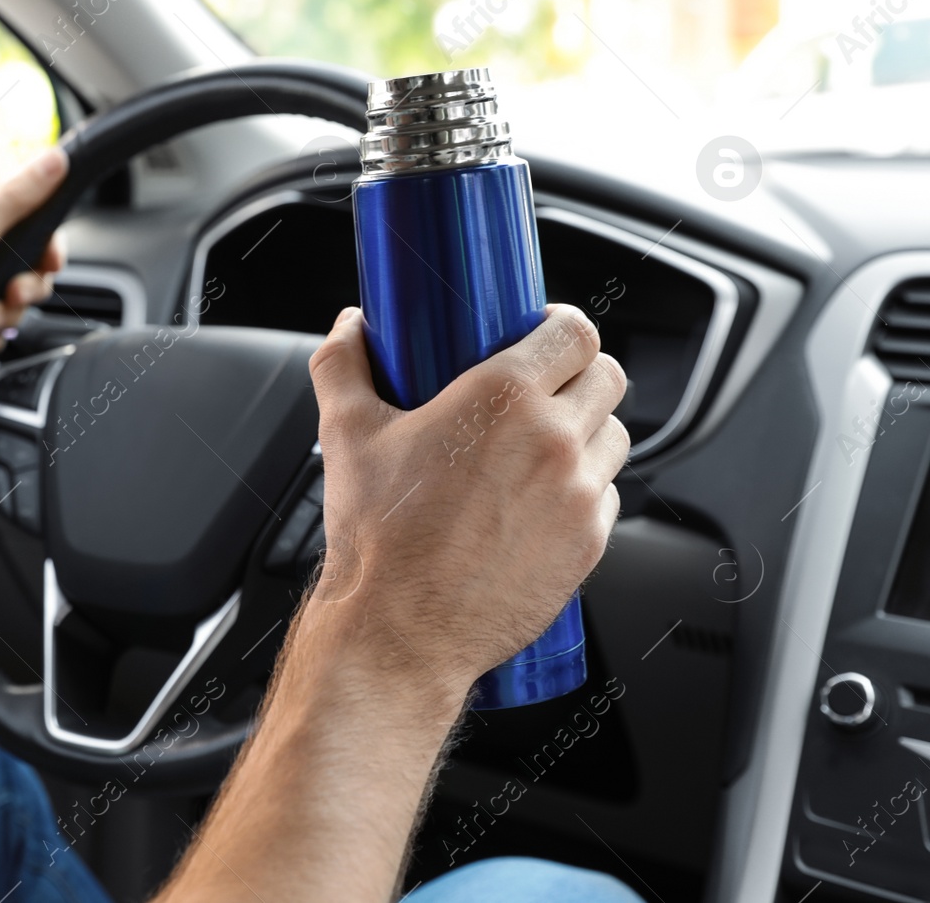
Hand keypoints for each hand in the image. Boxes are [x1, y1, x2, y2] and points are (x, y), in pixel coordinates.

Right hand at [306, 304, 628, 700]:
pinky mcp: (590, 543)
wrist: (400, 630)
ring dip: (586, 430)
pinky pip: (607, 495)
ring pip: (614, 435)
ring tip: (541, 446)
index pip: (575, 332)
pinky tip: (539, 499)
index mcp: (503, 397)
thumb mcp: (346, 434)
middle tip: (542, 388)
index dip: (562, 326)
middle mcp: (554, 439)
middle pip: (608, 376)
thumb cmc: (376, 535)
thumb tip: (349, 327)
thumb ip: (342, 365)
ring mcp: (580, 494)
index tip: (543, 334)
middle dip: (579, 374)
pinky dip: (583, 490)